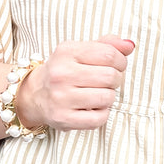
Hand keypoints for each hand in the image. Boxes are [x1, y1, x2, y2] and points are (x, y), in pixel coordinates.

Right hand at [16, 36, 134, 131]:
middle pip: (110, 76)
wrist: (34, 94)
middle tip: (106, 81)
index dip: (121, 61)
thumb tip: (129, 45)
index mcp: (66, 52)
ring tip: (97, 94)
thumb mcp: (80, 51)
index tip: (117, 65)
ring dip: (108, 97)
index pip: (109, 54)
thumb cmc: (64, 71)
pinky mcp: (64, 119)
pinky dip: (102, 114)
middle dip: (115, 79)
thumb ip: (106, 45)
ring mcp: (61, 98)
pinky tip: (92, 108)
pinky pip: (100, 118)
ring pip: (107, 97)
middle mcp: (61, 74)